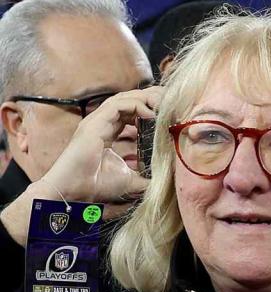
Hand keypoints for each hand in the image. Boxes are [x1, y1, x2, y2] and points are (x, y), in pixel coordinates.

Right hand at [40, 85, 163, 205]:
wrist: (75, 190)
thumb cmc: (97, 185)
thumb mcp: (131, 180)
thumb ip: (147, 177)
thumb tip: (167, 180)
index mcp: (109, 131)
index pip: (131, 111)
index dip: (150, 108)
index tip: (169, 114)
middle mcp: (102, 122)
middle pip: (129, 100)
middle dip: (151, 98)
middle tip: (171, 103)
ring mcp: (97, 121)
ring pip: (124, 98)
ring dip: (146, 98)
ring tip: (164, 105)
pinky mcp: (94, 123)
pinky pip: (117, 105)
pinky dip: (136, 105)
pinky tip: (151, 114)